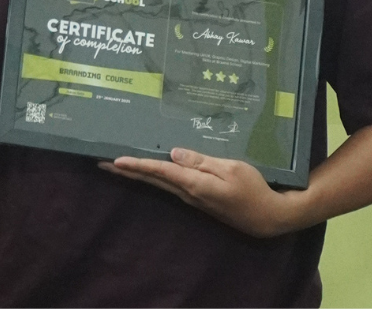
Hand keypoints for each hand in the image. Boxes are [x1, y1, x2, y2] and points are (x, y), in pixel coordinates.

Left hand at [101, 148, 296, 237]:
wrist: (270, 217)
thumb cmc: (254, 189)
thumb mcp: (231, 169)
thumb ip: (201, 162)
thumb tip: (174, 154)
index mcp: (195, 184)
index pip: (160, 171)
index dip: (137, 165)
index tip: (115, 160)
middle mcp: (188, 193)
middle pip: (152, 179)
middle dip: (127, 171)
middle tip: (101, 162)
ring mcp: (192, 198)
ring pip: (159, 183)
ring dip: (138, 174)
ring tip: (118, 164)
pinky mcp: (198, 199)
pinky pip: (171, 186)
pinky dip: (155, 177)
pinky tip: (150, 171)